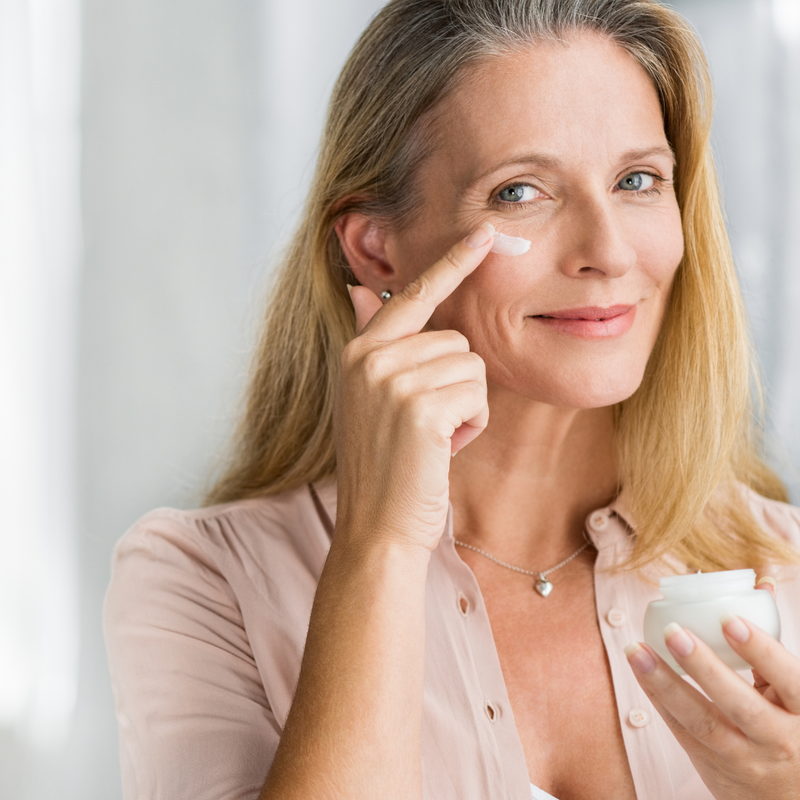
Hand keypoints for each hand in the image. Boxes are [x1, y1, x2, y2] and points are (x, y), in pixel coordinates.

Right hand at [334, 222, 494, 552]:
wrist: (376, 527)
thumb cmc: (384, 464)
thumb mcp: (369, 397)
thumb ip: (372, 339)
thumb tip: (359, 288)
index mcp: (359, 351)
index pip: (413, 294)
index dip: (452, 263)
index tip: (485, 231)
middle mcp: (370, 357)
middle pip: (456, 339)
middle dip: (457, 383)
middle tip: (428, 425)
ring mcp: (392, 381)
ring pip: (472, 366)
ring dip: (466, 405)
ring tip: (432, 438)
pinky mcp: (419, 408)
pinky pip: (477, 394)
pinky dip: (472, 424)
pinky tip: (442, 449)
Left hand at [625, 580, 799, 798]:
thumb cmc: (792, 729)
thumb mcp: (795, 694)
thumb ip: (772, 646)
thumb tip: (760, 582)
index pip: (789, 679)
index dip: (760, 650)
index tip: (729, 619)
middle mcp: (779, 739)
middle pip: (739, 704)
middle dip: (704, 667)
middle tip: (673, 631)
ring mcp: (745, 758)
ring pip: (703, 722)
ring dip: (665, 683)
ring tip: (637, 650)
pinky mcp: (714, 767)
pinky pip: (682, 731)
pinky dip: (659, 699)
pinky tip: (641, 669)